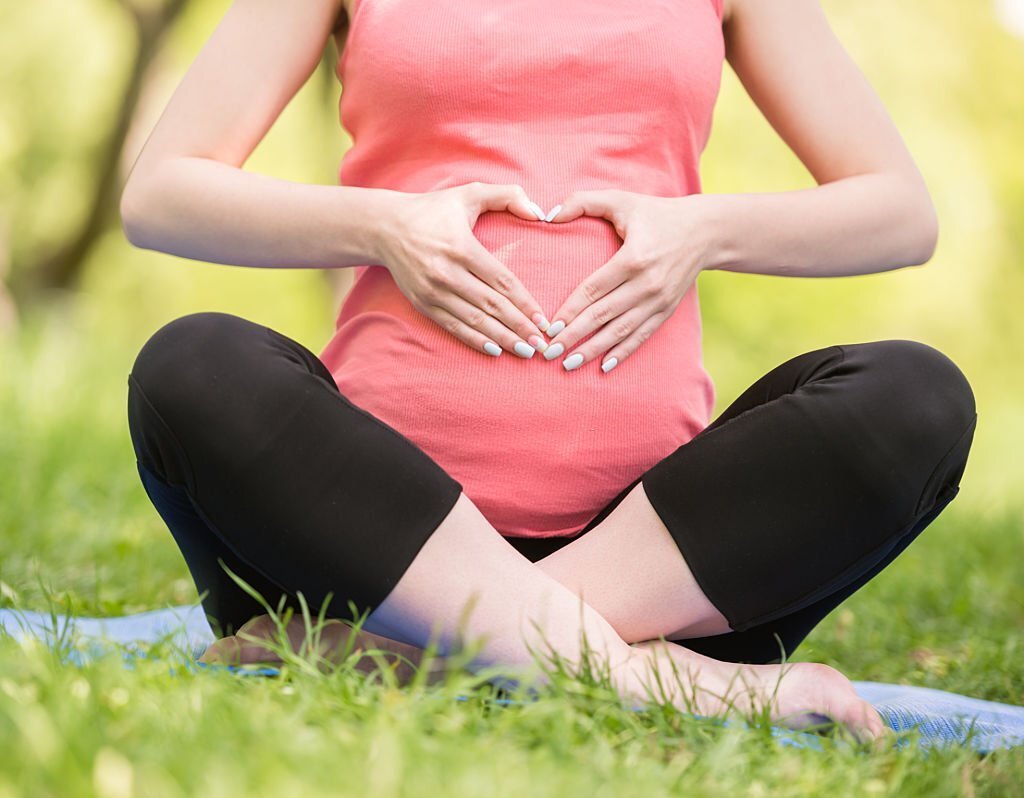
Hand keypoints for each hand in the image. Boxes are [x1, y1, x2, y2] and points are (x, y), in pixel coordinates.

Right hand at [372, 182, 551, 357]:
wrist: (384, 227)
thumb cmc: (432, 209)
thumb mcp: (469, 193)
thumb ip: (507, 195)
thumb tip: (538, 213)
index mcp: (462, 247)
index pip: (501, 281)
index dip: (525, 303)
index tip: (543, 319)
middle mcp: (446, 272)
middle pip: (491, 306)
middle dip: (519, 327)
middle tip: (541, 344)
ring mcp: (433, 291)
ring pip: (474, 320)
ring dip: (502, 338)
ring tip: (525, 352)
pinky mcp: (422, 303)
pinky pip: (453, 326)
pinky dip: (474, 340)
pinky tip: (494, 350)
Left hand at [542, 189, 712, 372]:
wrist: (706, 231)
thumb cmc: (657, 213)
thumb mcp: (622, 200)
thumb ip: (583, 202)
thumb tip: (548, 215)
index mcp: (633, 258)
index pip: (593, 290)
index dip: (570, 311)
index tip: (549, 328)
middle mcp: (647, 284)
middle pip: (603, 316)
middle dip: (574, 337)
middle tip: (549, 353)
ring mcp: (658, 301)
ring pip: (620, 331)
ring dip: (593, 350)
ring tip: (568, 366)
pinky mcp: (666, 310)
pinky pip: (641, 336)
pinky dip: (623, 352)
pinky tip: (604, 366)